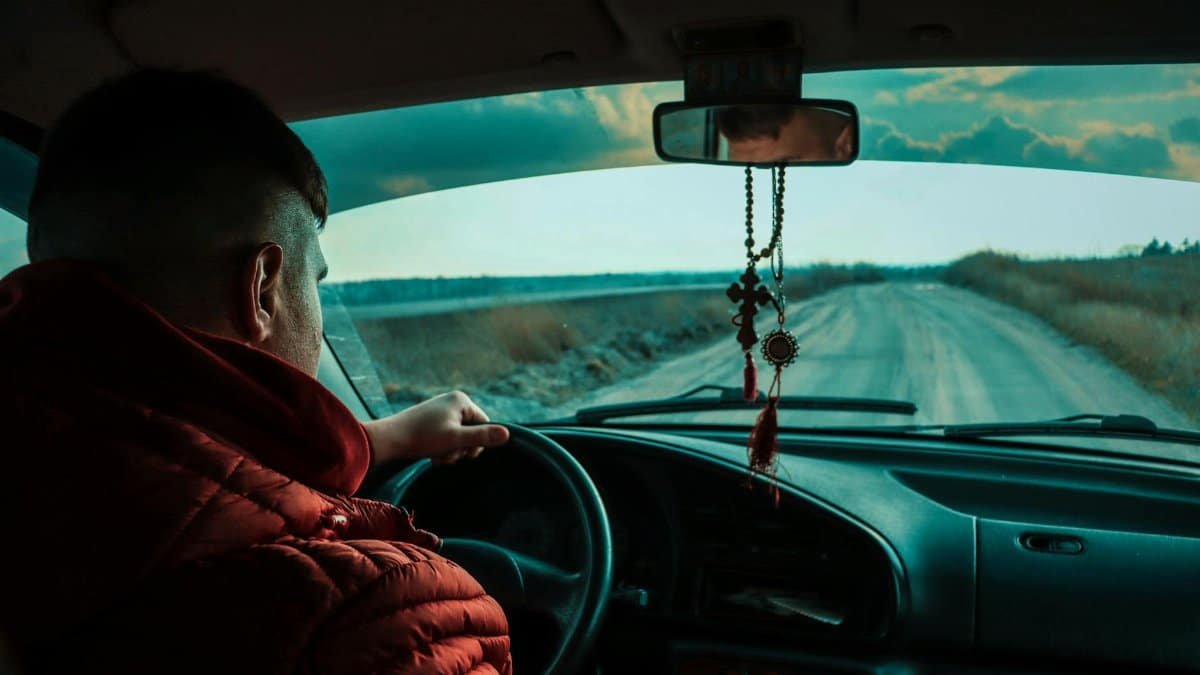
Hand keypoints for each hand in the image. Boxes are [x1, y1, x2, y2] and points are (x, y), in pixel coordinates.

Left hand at [363, 391, 510, 466]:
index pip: (485, 424)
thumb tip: (509, 434)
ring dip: (451, 452)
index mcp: (461, 400)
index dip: (477, 443)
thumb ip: (483, 437)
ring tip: (436, 456)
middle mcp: (452, 402)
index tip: (463, 453)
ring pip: (458, 438)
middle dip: (461, 449)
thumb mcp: (456, 440)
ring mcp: (441, 411)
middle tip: (446, 456)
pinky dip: (442, 449)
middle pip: (471, 432)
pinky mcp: (432, 421)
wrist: (389, 439)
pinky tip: (431, 455)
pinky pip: (447, 437)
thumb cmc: (423, 437)